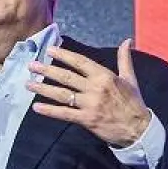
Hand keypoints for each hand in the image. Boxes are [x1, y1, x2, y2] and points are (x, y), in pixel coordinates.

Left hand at [27, 40, 151, 147]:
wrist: (138, 129)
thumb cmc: (133, 103)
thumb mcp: (130, 78)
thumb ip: (124, 59)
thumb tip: (126, 40)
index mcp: (104, 76)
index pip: (80, 62)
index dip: (64, 55)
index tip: (49, 51)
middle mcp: (94, 88)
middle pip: (66, 77)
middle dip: (47, 70)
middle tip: (31, 66)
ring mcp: (89, 104)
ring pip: (62, 94)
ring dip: (43, 88)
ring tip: (28, 84)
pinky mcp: (86, 119)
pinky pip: (65, 114)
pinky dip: (50, 110)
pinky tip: (37, 107)